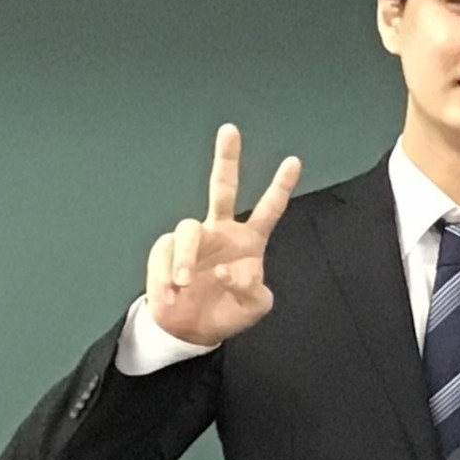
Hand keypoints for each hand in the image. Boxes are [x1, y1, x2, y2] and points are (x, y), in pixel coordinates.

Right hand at [143, 124, 304, 346]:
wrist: (191, 330)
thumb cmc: (227, 311)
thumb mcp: (253, 307)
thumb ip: (252, 290)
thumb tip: (228, 270)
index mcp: (249, 241)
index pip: (268, 209)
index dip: (280, 187)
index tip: (295, 161)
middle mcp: (221, 232)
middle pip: (222, 188)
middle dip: (226, 159)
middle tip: (230, 129)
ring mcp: (192, 240)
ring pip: (187, 229)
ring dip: (185, 257)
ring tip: (184, 283)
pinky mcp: (164, 251)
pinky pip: (164, 254)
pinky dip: (167, 275)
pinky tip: (172, 293)